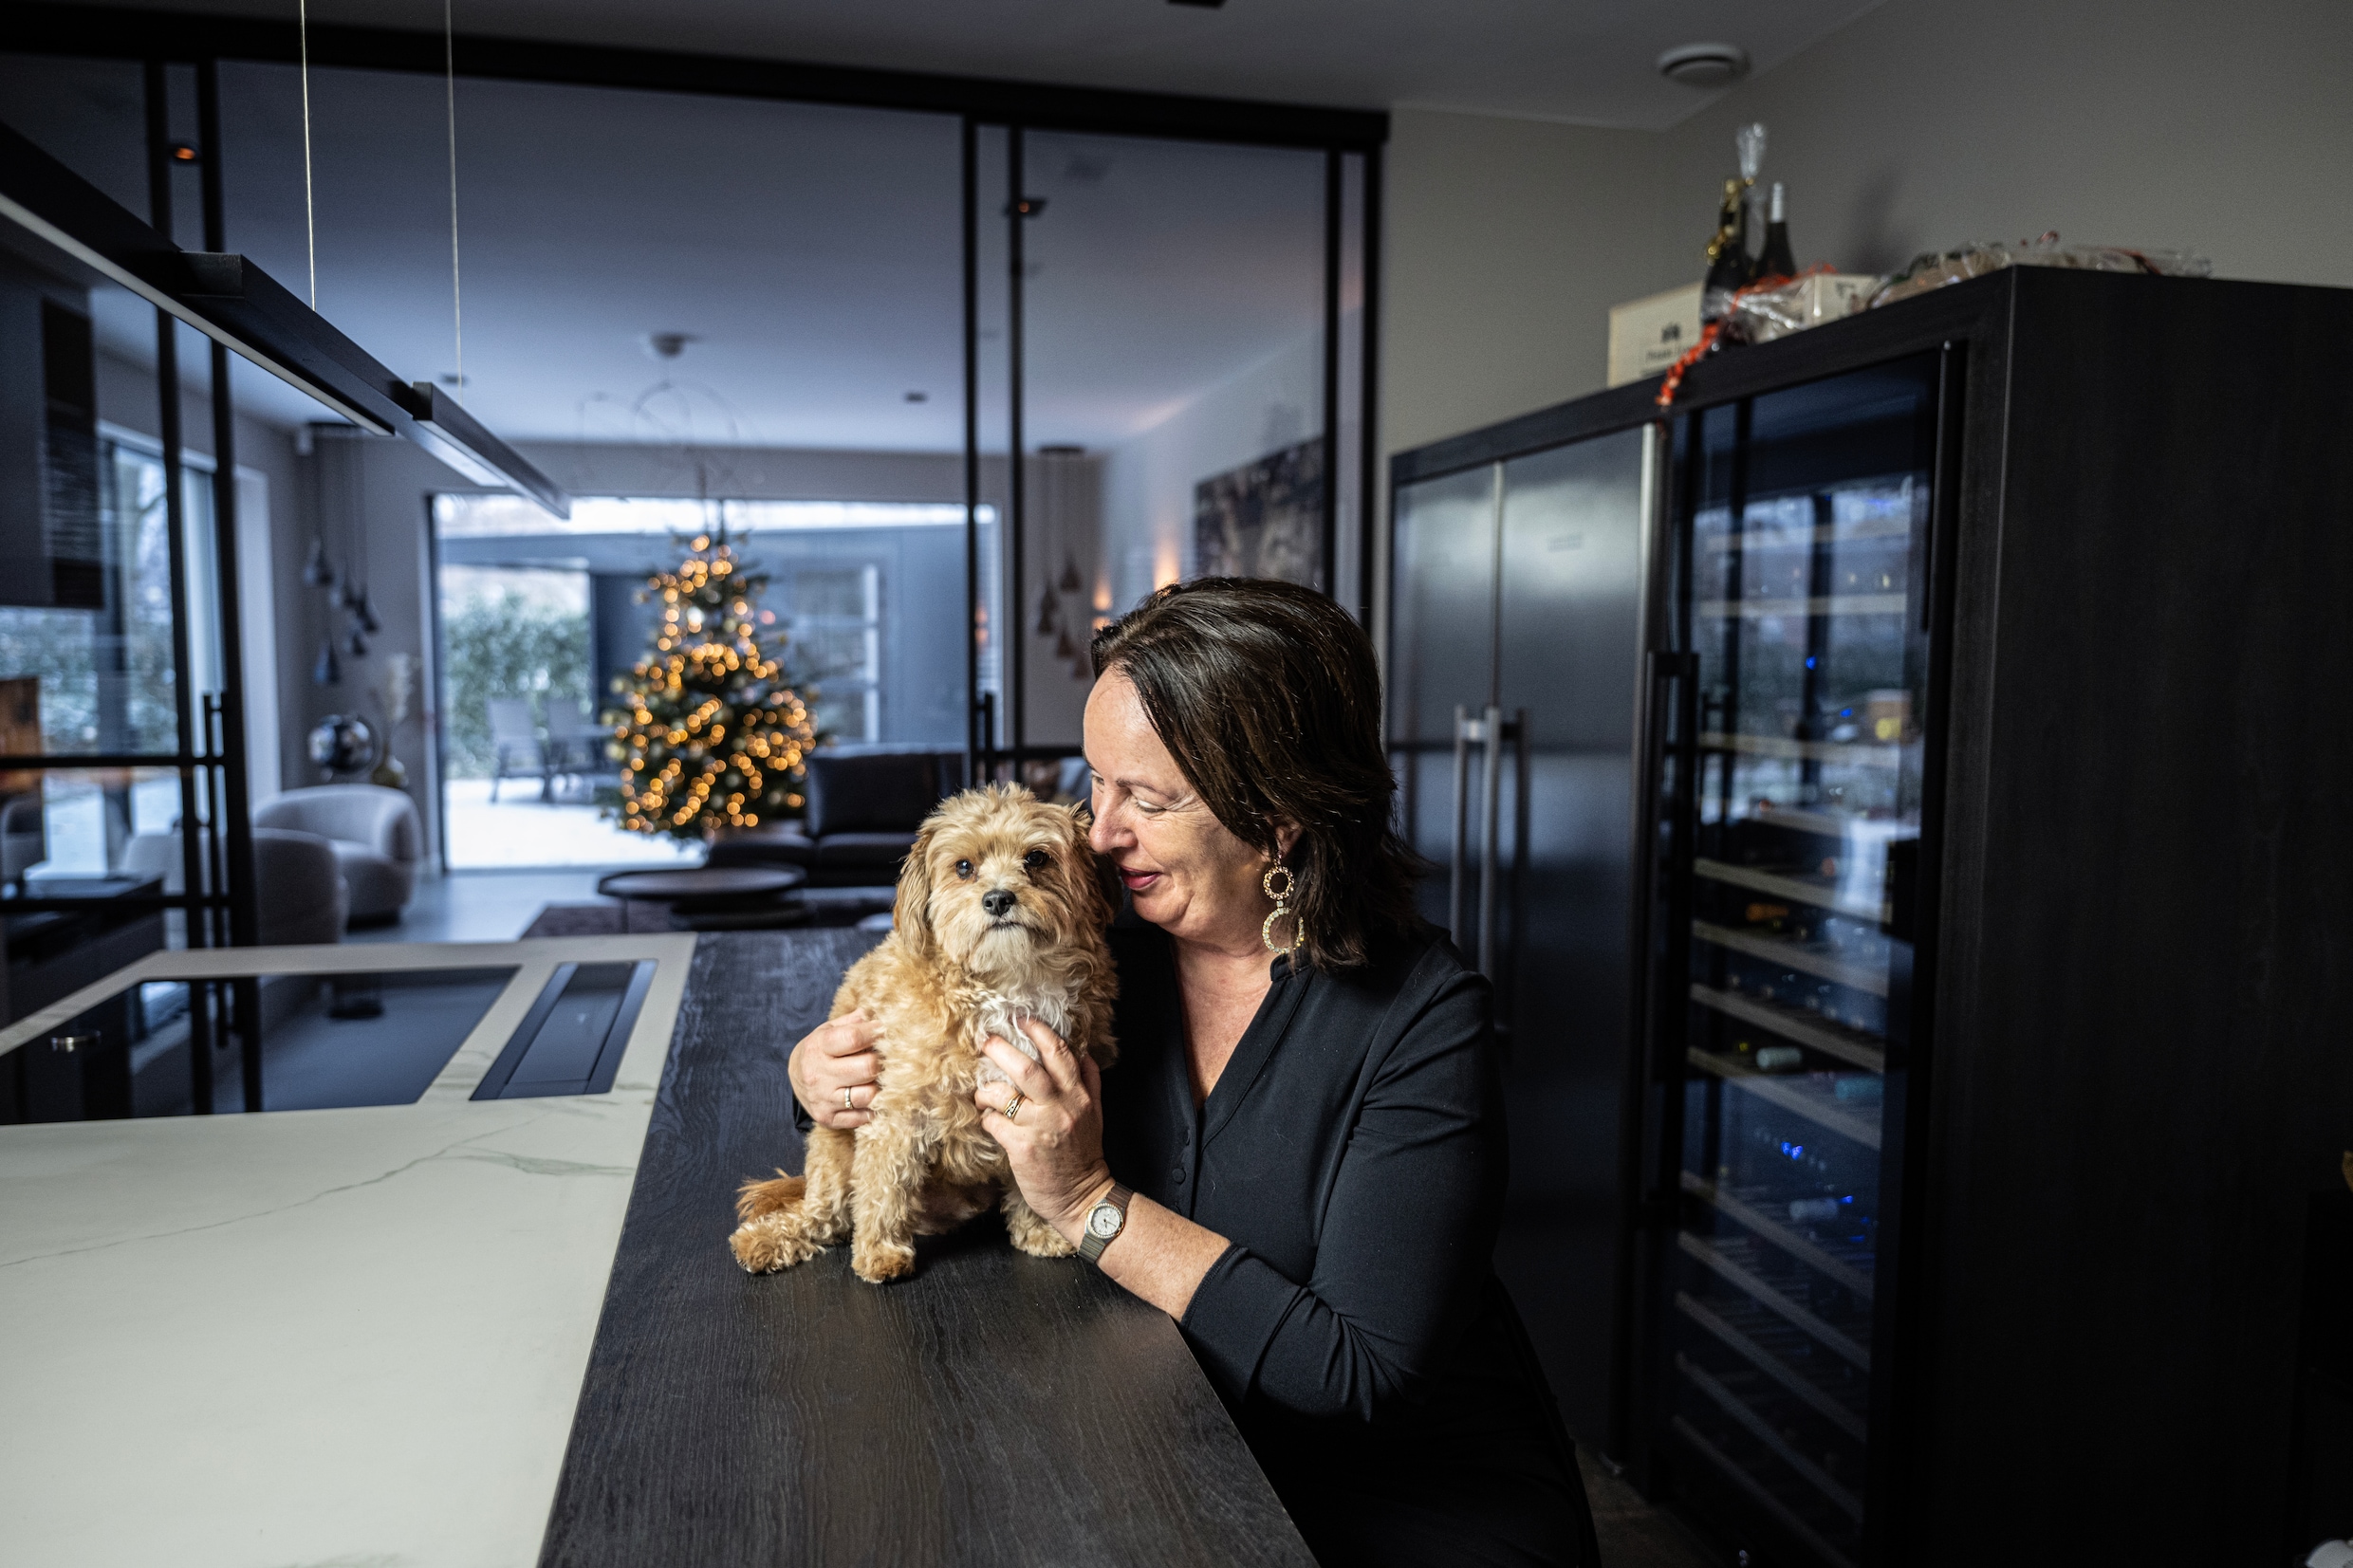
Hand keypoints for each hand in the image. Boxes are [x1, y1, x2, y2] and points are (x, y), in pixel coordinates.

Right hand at [789, 1010, 880, 1129]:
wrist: (794, 1080)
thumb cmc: (820, 1050)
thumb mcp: (828, 1030)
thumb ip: (853, 1021)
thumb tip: (878, 1014)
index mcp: (818, 1047)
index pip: (854, 1038)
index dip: (875, 1033)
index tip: (884, 1032)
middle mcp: (818, 1075)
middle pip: (867, 1068)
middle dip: (882, 1061)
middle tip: (885, 1058)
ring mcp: (823, 1099)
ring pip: (868, 1095)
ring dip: (880, 1086)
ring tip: (879, 1078)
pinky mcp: (828, 1119)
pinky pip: (863, 1118)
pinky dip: (873, 1108)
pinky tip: (872, 1097)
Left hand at [974, 1017, 1113, 1245]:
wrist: (1083, 1197)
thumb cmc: (1084, 1155)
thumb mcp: (1095, 1115)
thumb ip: (1089, 1083)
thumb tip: (1084, 1053)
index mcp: (1078, 1096)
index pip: (1060, 1054)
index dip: (1039, 1031)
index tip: (1021, 1019)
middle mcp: (1060, 1108)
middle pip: (1027, 1068)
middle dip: (1001, 1049)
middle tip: (985, 1040)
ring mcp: (1040, 1127)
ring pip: (1003, 1094)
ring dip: (986, 1090)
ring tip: (981, 1092)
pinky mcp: (1022, 1148)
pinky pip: (994, 1122)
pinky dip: (986, 1117)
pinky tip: (988, 1120)